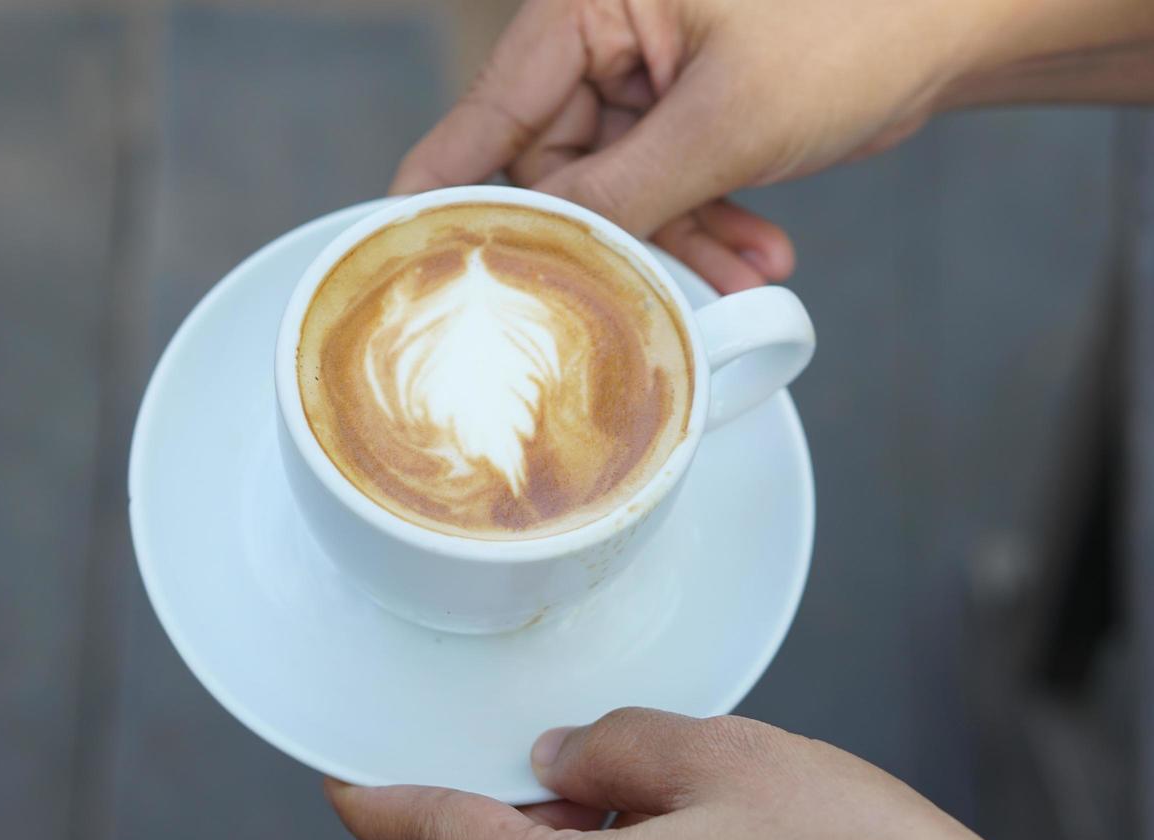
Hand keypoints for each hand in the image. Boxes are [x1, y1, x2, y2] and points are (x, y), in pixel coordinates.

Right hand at [394, 0, 1153, 294]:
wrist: (956, 18)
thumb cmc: (852, 23)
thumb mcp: (728, 116)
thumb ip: (623, 188)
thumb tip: (543, 247)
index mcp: (588, 8)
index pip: (489, 109)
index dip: (447, 187)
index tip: (403, 254)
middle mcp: (604, 43)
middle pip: (554, 168)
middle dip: (609, 235)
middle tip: (639, 291)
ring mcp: (646, 83)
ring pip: (618, 193)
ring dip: (675, 243)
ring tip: (742, 277)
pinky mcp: (687, 117)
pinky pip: (667, 191)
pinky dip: (707, 228)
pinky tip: (759, 258)